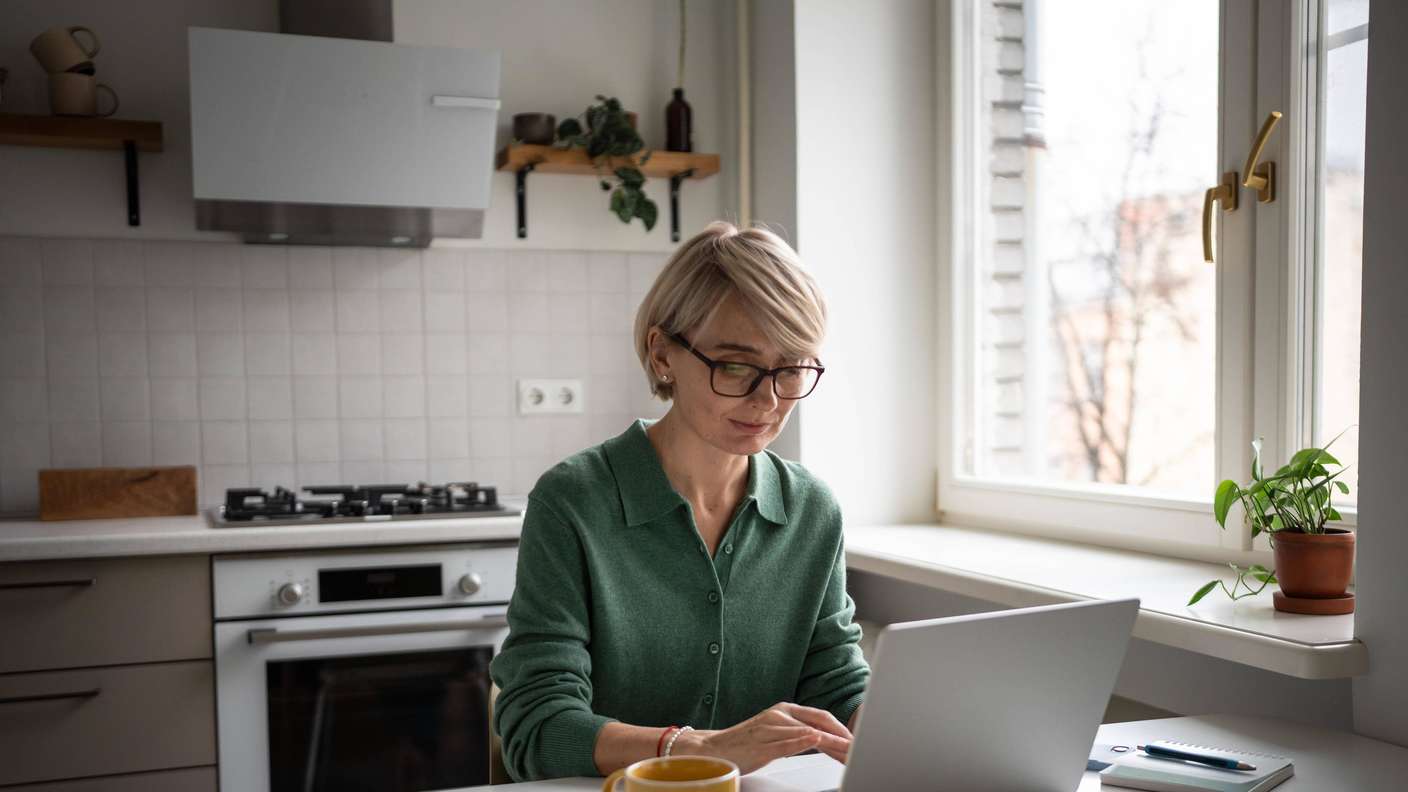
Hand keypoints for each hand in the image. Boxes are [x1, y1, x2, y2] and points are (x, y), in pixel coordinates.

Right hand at [674, 702, 852, 774]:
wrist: (713, 749)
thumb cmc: (745, 744)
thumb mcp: (776, 735)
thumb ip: (798, 736)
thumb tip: (824, 742)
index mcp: (784, 710)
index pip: (820, 716)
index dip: (840, 728)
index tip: (856, 740)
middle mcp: (778, 715)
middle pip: (818, 722)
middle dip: (841, 735)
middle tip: (859, 747)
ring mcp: (769, 728)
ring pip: (807, 733)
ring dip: (830, 743)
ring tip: (847, 751)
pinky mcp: (761, 744)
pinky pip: (786, 742)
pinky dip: (803, 741)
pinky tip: (816, 741)